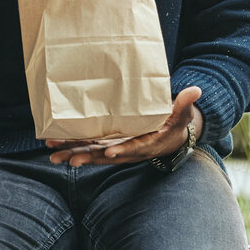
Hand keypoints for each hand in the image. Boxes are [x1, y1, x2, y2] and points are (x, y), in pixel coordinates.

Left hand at [46, 88, 202, 166]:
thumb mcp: (181, 113)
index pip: (135, 148)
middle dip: (88, 157)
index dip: (123, 151)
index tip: (110, 153)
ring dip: (73, 154)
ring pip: (92, 154)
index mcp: (147, 142)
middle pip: (106, 156)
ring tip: (53, 155)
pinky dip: (72, 148)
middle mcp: (128, 150)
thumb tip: (196, 90)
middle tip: (70, 159)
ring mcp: (116, 149)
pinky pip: (88, 148)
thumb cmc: (174, 123)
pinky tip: (54, 146)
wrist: (168, 138)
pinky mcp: (107, 145)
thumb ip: (184, 103)